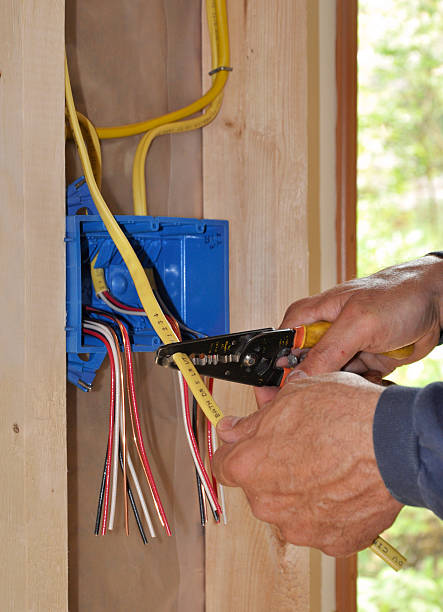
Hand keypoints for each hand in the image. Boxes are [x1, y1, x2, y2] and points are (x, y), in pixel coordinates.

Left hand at [212, 372, 402, 555]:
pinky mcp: (332, 541)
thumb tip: (233, 427)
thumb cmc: (342, 415)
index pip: (222, 463)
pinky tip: (343, 486)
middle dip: (272, 470)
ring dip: (300, 492)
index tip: (244, 446)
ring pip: (289, 509)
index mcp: (248, 466)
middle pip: (258, 487)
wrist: (392, 443)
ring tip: (327, 466)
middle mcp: (267, 503)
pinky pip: (322, 525)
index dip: (235, 450)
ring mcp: (299, 527)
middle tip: (298, 448)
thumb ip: (253, 420)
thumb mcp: (290, 398)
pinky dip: (329, 510)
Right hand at [281, 255, 442, 378]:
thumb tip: (297, 377)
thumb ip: (326, 351)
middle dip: (311, 380)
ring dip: (339, 385)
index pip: (284, 341)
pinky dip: (359, 386)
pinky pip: (351, 382)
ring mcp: (346, 347)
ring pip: (328, 377)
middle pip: (304, 364)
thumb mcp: (358, 323)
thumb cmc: (399, 296)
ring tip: (358, 378)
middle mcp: (327, 331)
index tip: (278, 386)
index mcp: (315, 313)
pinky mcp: (364, 361)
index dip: (279, 364)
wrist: (440, 303)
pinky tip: (373, 379)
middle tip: (318, 393)